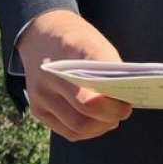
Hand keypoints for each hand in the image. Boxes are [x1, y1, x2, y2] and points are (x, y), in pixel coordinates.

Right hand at [17, 9, 132, 141]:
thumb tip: (124, 101)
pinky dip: (84, 131)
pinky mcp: (36, 109)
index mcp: (67, 61)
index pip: (89, 99)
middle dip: (107, 120)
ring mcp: (40, 97)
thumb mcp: (97, 45)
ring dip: (97, 129)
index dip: (111, 108)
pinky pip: (64, 130)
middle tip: (122, 113)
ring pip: (75, 128)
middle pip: (82, 118)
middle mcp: (50, 80)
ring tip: (111, 119)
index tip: (126, 106)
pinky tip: (96, 123)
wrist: (42, 32)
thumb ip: (109, 72)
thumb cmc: (77, 39)